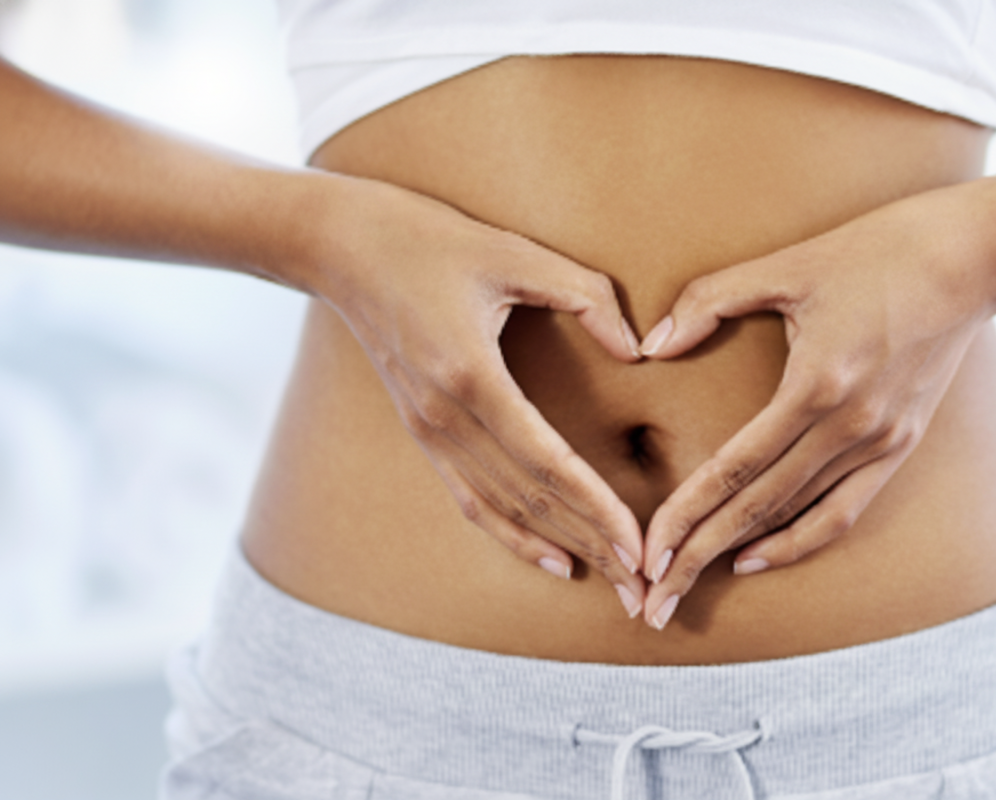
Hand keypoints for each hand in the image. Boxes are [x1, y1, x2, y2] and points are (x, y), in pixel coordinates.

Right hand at [302, 176, 649, 616]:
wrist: (343, 246)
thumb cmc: (431, 240)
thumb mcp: (515, 252)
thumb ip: (587, 296)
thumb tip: (637, 350)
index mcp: (471, 376)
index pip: (547, 462)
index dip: (596, 507)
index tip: (639, 545)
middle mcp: (445, 418)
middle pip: (529, 500)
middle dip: (591, 545)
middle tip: (642, 588)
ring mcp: (428, 431)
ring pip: (502, 508)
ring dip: (560, 548)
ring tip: (611, 582)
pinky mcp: (423, 432)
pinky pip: (471, 498)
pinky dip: (512, 534)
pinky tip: (552, 558)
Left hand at [636, 187, 995, 628]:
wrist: (973, 258)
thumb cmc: (874, 250)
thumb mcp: (787, 264)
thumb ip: (710, 300)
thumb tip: (651, 344)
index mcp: (818, 384)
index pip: (735, 468)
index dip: (686, 515)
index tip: (647, 553)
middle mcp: (852, 426)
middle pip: (759, 508)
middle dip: (700, 555)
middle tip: (653, 599)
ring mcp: (882, 442)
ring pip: (799, 517)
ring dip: (743, 555)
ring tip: (693, 585)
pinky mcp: (902, 444)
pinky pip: (845, 509)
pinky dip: (801, 539)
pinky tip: (758, 556)